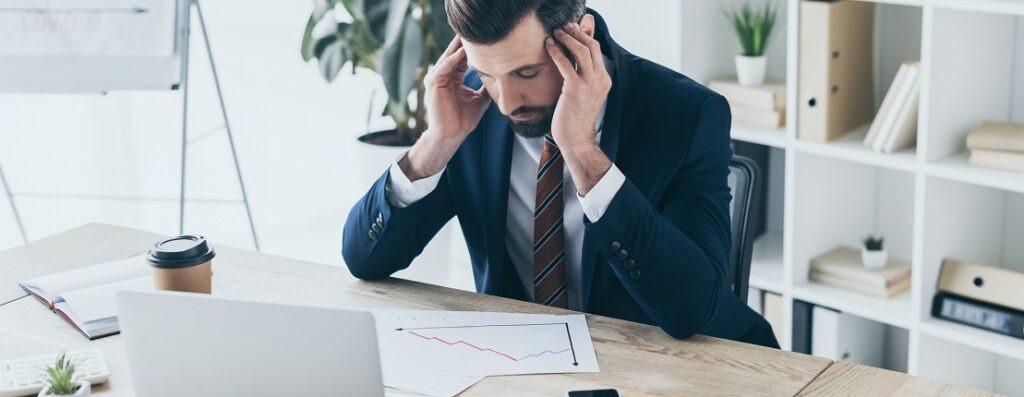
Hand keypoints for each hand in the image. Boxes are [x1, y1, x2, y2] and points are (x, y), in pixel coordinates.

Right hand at [423, 36, 490, 140]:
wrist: (452, 135)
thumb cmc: (463, 120)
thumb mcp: (480, 99)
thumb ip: (486, 87)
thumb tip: (501, 80)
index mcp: (452, 77)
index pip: (462, 57)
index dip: (472, 48)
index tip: (485, 37)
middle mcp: (442, 74)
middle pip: (454, 53)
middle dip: (464, 42)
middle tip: (476, 28)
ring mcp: (436, 78)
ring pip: (449, 57)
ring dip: (459, 46)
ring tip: (470, 35)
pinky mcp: (433, 83)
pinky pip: (444, 67)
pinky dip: (453, 59)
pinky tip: (463, 52)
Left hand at [545, 23, 611, 148]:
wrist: (577, 139)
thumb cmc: (576, 119)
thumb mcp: (584, 95)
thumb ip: (582, 77)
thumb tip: (573, 62)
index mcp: (604, 80)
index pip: (596, 50)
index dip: (584, 36)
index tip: (572, 30)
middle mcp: (600, 80)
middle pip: (591, 46)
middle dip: (577, 33)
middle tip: (563, 28)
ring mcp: (589, 84)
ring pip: (581, 50)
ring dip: (567, 38)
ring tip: (555, 33)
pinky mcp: (575, 88)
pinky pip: (566, 63)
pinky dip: (556, 51)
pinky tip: (549, 46)